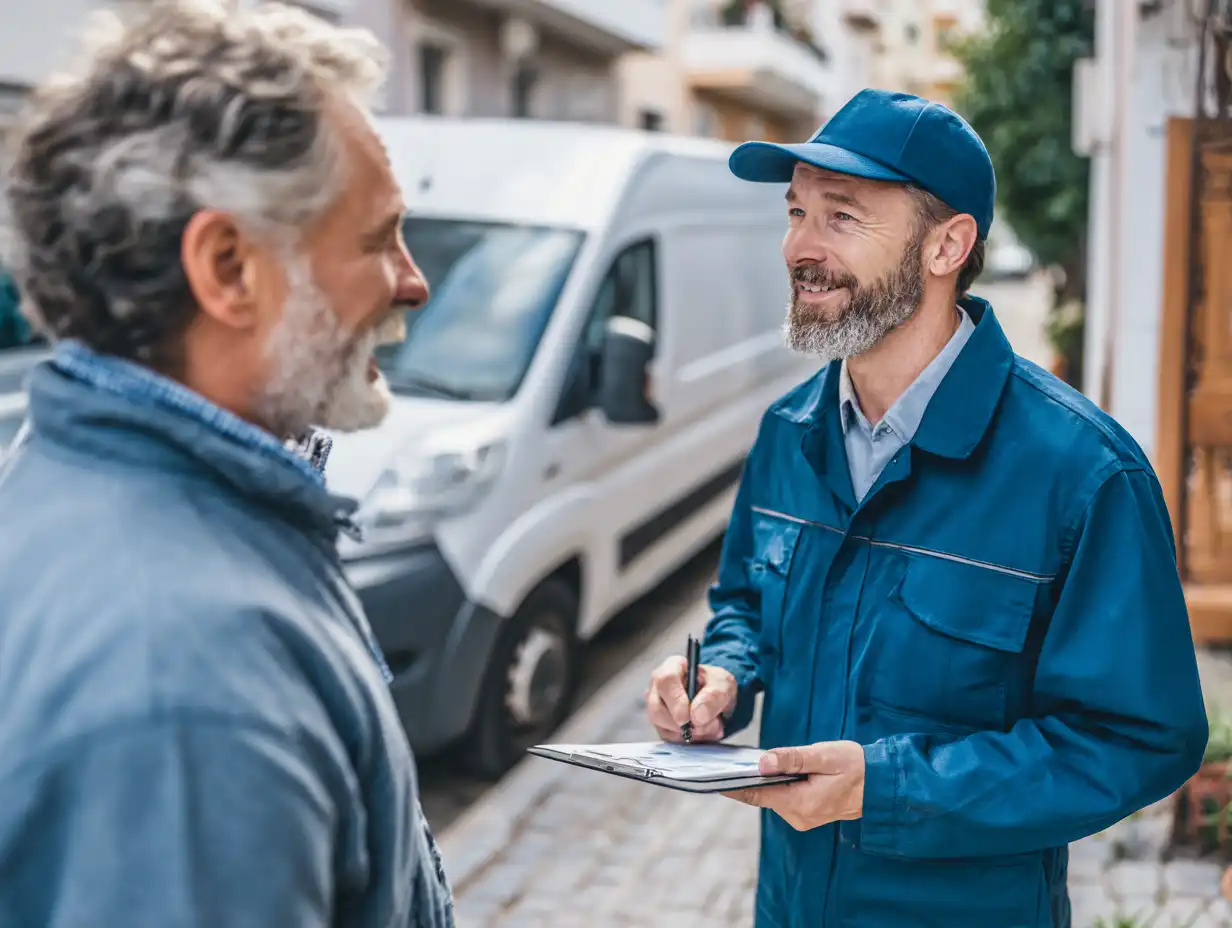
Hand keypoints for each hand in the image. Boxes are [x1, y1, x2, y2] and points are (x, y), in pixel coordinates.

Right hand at [644, 654, 736, 742]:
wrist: (716, 699)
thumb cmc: (715, 685)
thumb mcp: (724, 684)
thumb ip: (714, 695)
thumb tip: (697, 715)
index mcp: (672, 667)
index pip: (665, 680)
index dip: (677, 701)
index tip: (691, 718)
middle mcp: (658, 686)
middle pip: (657, 708)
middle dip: (685, 724)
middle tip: (710, 725)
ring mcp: (656, 706)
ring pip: (662, 726)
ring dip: (690, 733)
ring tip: (712, 727)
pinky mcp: (660, 724)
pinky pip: (668, 738)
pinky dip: (688, 740)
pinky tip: (704, 733)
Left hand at [723, 741, 864, 830]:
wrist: (881, 785)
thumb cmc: (855, 767)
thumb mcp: (823, 757)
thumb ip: (792, 759)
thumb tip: (762, 762)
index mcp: (800, 804)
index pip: (757, 794)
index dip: (734, 786)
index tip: (713, 778)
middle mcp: (798, 816)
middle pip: (763, 795)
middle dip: (749, 779)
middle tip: (729, 761)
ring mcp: (804, 817)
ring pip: (774, 796)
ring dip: (765, 781)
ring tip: (751, 762)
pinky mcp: (809, 812)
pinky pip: (785, 798)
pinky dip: (777, 785)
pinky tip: (774, 770)